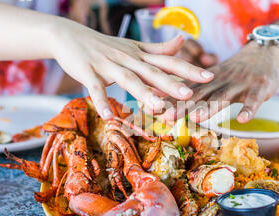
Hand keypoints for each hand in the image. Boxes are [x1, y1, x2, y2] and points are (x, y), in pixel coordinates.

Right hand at [47, 18, 213, 118]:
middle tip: (190, 94)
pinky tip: (108, 117)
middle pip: (152, 72)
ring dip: (143, 93)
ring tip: (159, 108)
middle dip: (171, 83)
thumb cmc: (105, 45)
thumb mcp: (134, 47)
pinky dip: (101, 101)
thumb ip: (159, 48)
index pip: (168, 61)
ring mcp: (108, 65)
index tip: (209, 76)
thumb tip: (183, 40)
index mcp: (140, 55)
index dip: (188, 69)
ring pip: (128, 80)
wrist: (69, 36)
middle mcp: (127, 59)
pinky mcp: (88, 72)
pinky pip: (95, 88)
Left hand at [161, 42, 278, 122]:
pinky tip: (242, 120)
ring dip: (210, 107)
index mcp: (206, 82)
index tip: (150, 110)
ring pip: (223, 97)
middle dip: (182, 106)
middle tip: (166, 116)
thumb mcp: (211, 81)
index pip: (184, 92)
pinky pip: (253, 100)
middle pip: (199, 95)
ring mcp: (239, 85)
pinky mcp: (258, 88)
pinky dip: (249, 109)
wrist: (264, 54)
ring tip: (197, 118)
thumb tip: (161, 100)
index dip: (168, 101)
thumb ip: (191, 92)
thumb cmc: (233, 74)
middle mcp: (219, 82)